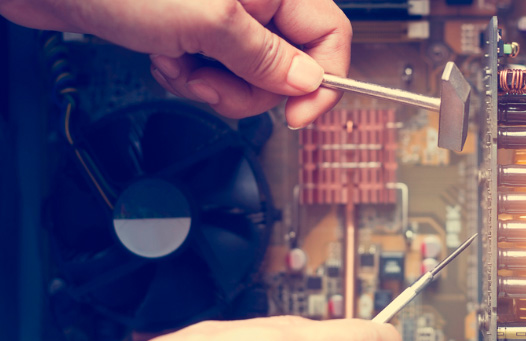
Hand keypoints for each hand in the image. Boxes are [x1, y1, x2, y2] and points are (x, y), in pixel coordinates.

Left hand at [0, 0, 351, 125]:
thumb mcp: (209, 23)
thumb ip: (265, 56)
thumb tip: (309, 82)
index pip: (330, 35)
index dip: (323, 79)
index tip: (297, 114)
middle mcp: (257, 2)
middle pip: (288, 66)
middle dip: (247, 86)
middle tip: (212, 80)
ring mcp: (227, 19)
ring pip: (249, 78)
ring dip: (211, 84)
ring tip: (178, 61)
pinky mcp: (200, 35)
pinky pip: (216, 76)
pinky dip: (189, 78)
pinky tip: (164, 57)